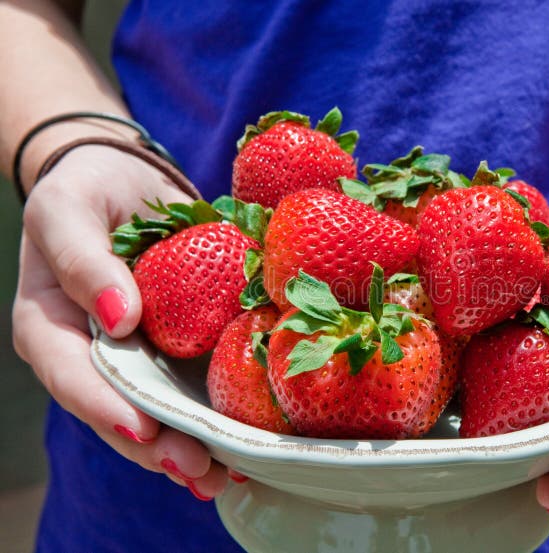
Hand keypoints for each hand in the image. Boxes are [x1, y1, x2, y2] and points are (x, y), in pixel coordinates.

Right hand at [12, 146, 231, 499]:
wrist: (126, 182)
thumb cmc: (87, 190)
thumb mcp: (67, 209)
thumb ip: (81, 258)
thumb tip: (118, 317)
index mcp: (50, 327)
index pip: (71, 376)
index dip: (104, 407)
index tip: (144, 429)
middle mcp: (92, 353)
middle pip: (118, 412)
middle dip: (157, 447)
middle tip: (198, 467)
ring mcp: (136, 356)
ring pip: (157, 414)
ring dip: (191, 446)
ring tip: (227, 472)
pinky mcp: (174, 348)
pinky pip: (191, 387)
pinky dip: (215, 415)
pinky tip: (245, 439)